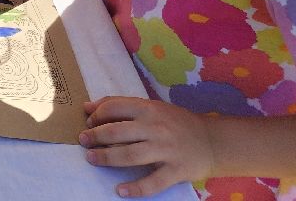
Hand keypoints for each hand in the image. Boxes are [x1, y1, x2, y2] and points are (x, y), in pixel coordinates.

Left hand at [80, 97, 216, 197]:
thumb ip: (121, 105)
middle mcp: (156, 127)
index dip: (97, 115)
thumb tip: (88, 107)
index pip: (115, 107)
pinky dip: (136, 188)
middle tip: (83, 141)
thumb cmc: (176, 122)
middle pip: (117, 132)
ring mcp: (166, 150)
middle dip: (95, 136)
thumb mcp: (152, 107)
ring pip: (130, 155)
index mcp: (149, 109)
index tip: (88, 122)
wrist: (212, 141)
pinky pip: (153, 182)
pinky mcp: (176, 171)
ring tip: (92, 159)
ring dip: (107, 158)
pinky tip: (120, 190)